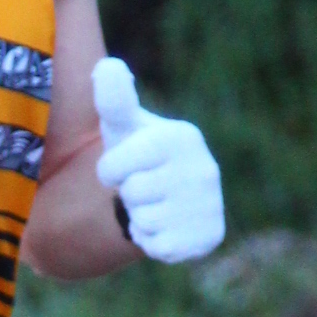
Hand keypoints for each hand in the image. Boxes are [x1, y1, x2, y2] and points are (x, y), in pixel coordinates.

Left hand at [92, 58, 225, 263]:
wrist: (173, 196)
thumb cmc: (140, 153)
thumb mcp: (124, 125)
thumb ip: (113, 99)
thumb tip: (106, 68)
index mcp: (180, 136)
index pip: (115, 166)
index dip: (110, 170)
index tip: (122, 165)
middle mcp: (203, 168)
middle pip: (131, 194)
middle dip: (129, 194)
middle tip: (146, 186)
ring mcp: (209, 204)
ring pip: (143, 222)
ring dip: (140, 218)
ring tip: (156, 204)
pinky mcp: (208, 237)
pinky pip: (158, 248)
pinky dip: (152, 242)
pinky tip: (166, 226)